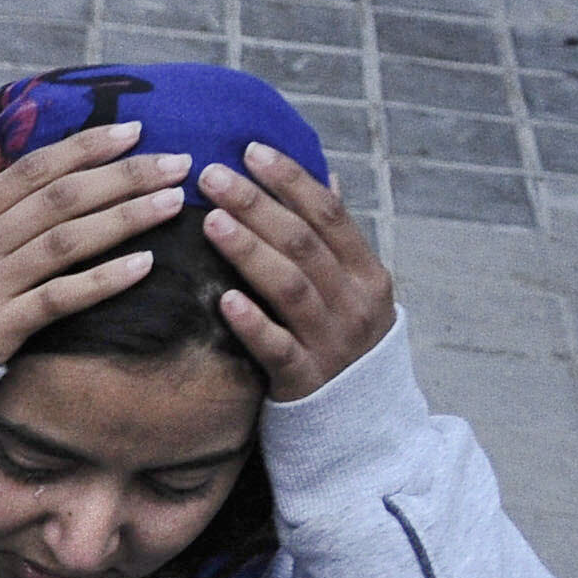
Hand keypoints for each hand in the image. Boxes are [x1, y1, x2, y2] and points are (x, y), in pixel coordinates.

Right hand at [0, 122, 193, 363]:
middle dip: (125, 175)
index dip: (87, 147)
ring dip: (126, 217)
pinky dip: (103, 280)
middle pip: (61, 198)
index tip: (135, 131)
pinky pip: (58, 298)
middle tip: (179, 163)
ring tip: (174, 203)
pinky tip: (144, 266)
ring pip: (67, 241)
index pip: (33, 170)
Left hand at [201, 140, 394, 400]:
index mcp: (367, 273)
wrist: (362, 428)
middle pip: (304, 242)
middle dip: (256, 204)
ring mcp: (332, 342)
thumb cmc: (344, 346)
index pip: (329, 213)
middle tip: (210, 175)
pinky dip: (252, 322)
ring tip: (211, 221)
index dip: (290, 179)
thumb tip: (329, 178)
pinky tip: (223, 300)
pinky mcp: (305, 381)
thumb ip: (338, 240)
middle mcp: (355, 302)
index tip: (250, 149)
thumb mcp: (355, 292)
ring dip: (249, 251)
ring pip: (290, 287)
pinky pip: (277, 348)